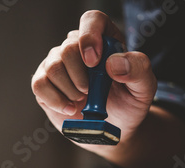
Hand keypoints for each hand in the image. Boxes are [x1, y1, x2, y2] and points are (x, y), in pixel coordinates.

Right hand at [31, 10, 156, 154]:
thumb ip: (138, 69)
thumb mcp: (144, 87)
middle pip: (68, 48)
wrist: (112, 128)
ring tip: (82, 100)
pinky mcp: (44, 83)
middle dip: (80, 75)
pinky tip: (70, 108)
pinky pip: (39, 84)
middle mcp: (77, 47)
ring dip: (70, 89)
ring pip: (52, 66)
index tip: (94, 62)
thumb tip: (113, 64)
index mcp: (104, 39)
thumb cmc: (128, 103)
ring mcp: (57, 64)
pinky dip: (55, 100)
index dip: (90, 37)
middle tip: (91, 91)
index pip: (91, 21)